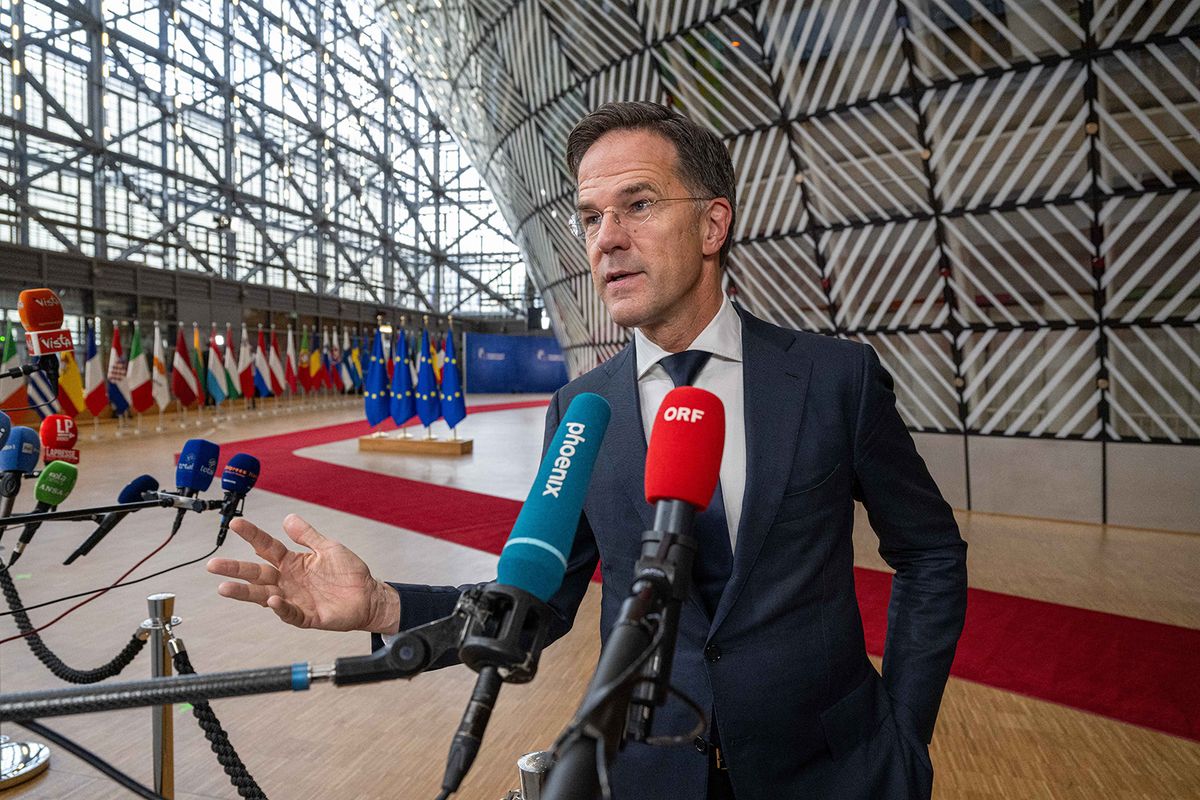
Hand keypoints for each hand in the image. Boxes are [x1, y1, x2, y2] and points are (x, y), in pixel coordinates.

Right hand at [206, 513, 400, 633]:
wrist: (369, 596)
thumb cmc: (348, 573)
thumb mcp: (328, 548)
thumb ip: (307, 535)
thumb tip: (287, 518)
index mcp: (292, 563)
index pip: (267, 547)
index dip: (252, 535)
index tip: (236, 523)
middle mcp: (288, 581)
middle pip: (257, 574)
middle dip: (235, 569)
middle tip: (213, 565)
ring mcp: (295, 599)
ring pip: (264, 596)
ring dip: (245, 593)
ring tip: (225, 588)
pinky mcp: (308, 616)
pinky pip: (290, 613)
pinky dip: (281, 607)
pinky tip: (272, 599)